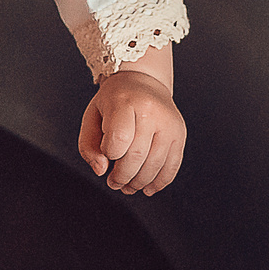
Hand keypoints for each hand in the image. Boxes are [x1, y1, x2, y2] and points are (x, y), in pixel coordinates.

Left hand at [79, 70, 184, 193]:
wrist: (143, 81)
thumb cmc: (114, 102)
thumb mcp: (92, 116)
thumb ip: (88, 146)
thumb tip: (101, 170)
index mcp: (125, 102)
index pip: (118, 139)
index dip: (109, 154)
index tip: (106, 153)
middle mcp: (151, 111)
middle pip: (137, 156)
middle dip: (122, 176)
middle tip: (114, 183)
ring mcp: (169, 123)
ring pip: (155, 165)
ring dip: (139, 183)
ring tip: (128, 186)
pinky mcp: (180, 134)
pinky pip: (172, 166)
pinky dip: (159, 182)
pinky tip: (147, 188)